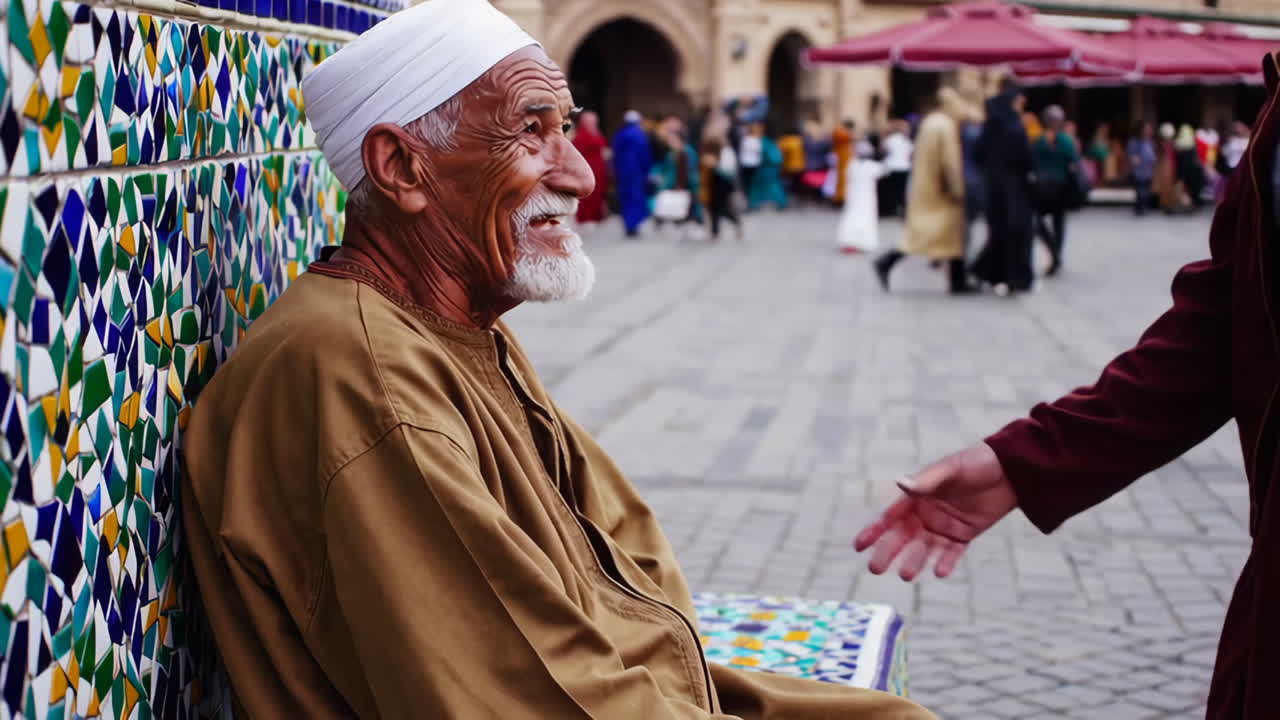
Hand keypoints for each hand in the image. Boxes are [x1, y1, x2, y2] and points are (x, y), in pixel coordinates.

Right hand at [854, 443, 1017, 580]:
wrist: (1010, 471)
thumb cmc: (976, 463)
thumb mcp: (951, 470)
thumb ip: (927, 480)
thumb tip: (900, 484)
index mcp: (917, 497)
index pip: (890, 517)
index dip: (874, 531)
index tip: (858, 546)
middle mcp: (926, 513)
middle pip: (902, 537)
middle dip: (888, 552)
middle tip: (875, 569)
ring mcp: (944, 526)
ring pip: (924, 548)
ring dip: (914, 561)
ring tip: (906, 575)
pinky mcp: (963, 535)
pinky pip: (951, 553)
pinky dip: (945, 562)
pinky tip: (939, 572)